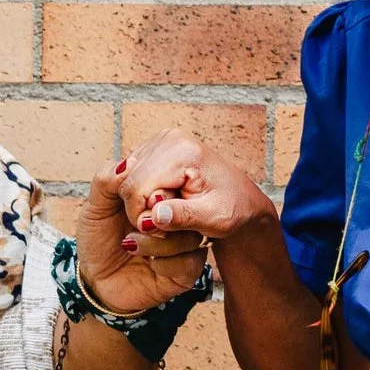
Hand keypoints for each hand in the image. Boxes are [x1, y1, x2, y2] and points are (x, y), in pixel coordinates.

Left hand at [75, 153, 215, 316]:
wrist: (96, 281)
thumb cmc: (98, 240)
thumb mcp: (95, 207)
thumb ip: (106, 181)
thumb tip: (128, 161)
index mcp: (158, 196)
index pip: (173, 180)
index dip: (154, 188)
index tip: (131, 200)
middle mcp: (176, 217)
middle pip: (187, 205)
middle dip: (157, 214)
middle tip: (134, 223)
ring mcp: (185, 243)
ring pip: (190, 234)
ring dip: (156, 240)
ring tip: (129, 243)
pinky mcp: (188, 270)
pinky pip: (189, 261)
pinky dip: (163, 262)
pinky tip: (147, 263)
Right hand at [117, 129, 277, 246]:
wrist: (243, 199)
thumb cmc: (232, 209)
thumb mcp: (214, 219)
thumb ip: (183, 217)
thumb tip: (154, 217)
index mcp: (184, 152)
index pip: (137, 188)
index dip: (142, 216)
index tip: (163, 231)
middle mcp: (169, 139)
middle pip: (128, 182)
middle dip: (141, 208)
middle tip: (167, 222)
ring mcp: (161, 140)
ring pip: (126, 179)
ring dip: (141, 201)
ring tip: (169, 210)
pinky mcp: (157, 146)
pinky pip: (131, 175)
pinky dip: (142, 193)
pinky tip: (164, 199)